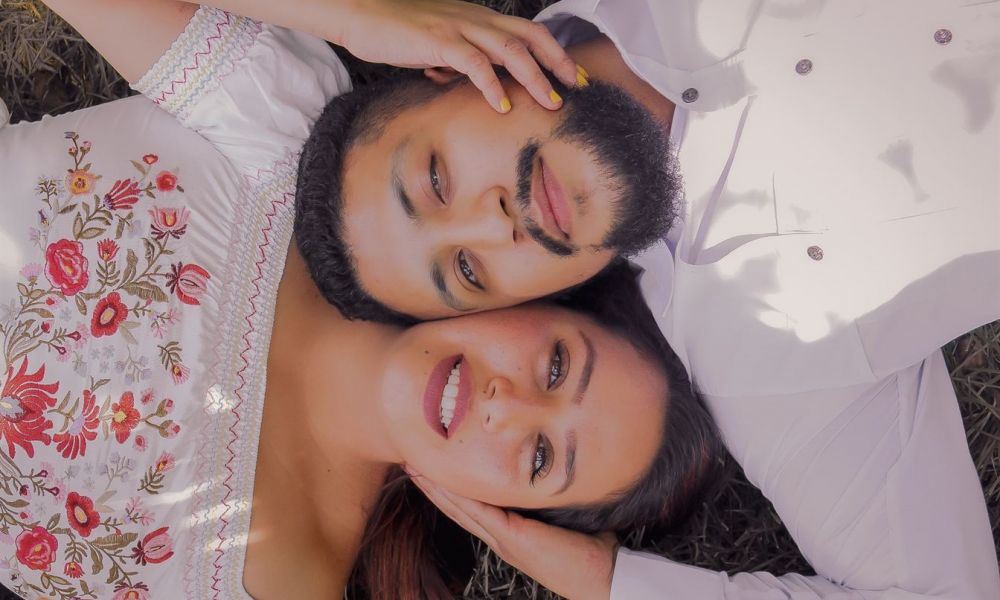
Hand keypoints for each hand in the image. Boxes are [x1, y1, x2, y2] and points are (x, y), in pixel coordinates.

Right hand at [331, 0, 582, 112]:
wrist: (360, 13)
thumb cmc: (395, 30)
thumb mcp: (436, 43)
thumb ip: (457, 58)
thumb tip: (467, 79)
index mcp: (477, 18)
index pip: (527, 32)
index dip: (555, 53)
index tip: (574, 77)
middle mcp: (474, 18)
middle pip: (530, 36)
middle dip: (558, 62)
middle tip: (578, 88)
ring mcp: (458, 27)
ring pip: (509, 49)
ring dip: (535, 78)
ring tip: (551, 103)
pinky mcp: (439, 40)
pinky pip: (474, 63)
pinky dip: (492, 86)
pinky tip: (502, 106)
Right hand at [409, 470, 617, 599]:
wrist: (601, 575)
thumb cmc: (589, 549)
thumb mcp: (561, 518)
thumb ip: (547, 501)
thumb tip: (549, 474)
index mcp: (509, 535)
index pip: (471, 510)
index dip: (450, 492)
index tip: (433, 471)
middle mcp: (500, 538)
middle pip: (457, 509)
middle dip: (433, 488)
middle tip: (411, 465)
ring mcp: (503, 539)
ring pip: (461, 509)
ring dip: (437, 489)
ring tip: (416, 469)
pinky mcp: (512, 535)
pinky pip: (478, 511)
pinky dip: (459, 496)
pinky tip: (443, 481)